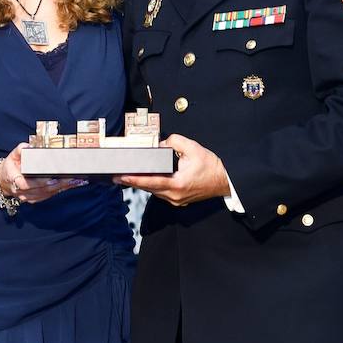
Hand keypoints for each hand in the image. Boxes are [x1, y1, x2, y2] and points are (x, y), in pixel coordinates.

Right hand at [0, 143, 85, 204]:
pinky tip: (71, 185)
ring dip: (63, 188)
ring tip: (76, 180)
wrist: (4, 181)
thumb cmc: (11, 167)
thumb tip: (28, 146)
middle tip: (72, 178)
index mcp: (14, 180)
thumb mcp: (12, 156)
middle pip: (41, 189)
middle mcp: (22, 191)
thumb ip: (20, 150)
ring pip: (47, 193)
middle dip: (58, 184)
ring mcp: (28, 197)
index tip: (51, 179)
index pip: (25, 184)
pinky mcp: (35, 199)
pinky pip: (49, 195)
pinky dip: (60, 190)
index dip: (39, 183)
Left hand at [113, 134, 229, 207]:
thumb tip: (160, 144)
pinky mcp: (178, 200)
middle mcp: (175, 195)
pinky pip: (161, 193)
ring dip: (142, 184)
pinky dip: (152, 186)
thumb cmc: (211, 166)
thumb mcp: (193, 148)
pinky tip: (145, 180)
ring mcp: (176, 200)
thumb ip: (174, 142)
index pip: (150, 181)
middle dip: (132, 182)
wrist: (225, 181)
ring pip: (154, 192)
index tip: (121, 176)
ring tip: (127, 177)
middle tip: (117, 177)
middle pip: (148, 188)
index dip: (134, 179)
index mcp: (177, 184)